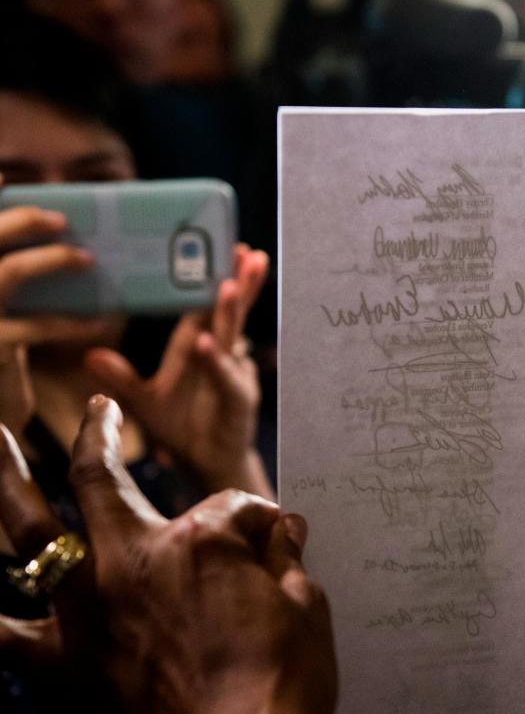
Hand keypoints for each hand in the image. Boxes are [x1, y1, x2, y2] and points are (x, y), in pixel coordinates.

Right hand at [0, 188, 114, 439]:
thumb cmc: (8, 347)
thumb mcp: (9, 304)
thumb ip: (21, 271)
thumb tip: (77, 239)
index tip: (4, 175)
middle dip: (20, 221)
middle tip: (62, 218)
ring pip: (5, 275)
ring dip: (47, 261)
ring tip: (87, 259)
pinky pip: (33, 327)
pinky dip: (70, 320)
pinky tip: (100, 319)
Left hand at [0, 397, 336, 713]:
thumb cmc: (283, 682)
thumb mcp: (306, 604)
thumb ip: (284, 556)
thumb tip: (282, 528)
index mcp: (201, 540)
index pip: (229, 507)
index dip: (255, 516)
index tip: (273, 534)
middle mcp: (132, 559)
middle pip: (100, 478)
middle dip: (97, 436)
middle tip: (94, 413)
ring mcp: (89, 611)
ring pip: (31, 533)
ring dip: (9, 484)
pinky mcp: (66, 666)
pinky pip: (7, 637)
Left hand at [85, 244, 272, 497]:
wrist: (206, 465)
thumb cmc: (181, 429)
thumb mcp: (143, 401)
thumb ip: (121, 377)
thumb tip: (89, 355)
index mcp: (198, 349)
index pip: (206, 307)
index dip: (216, 278)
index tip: (229, 249)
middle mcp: (220, 357)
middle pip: (229, 313)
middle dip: (239, 283)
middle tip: (247, 253)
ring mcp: (233, 377)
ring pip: (232, 338)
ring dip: (233, 311)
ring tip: (234, 283)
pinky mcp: (237, 401)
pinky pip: (225, 378)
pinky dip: (216, 362)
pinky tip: (206, 343)